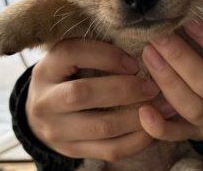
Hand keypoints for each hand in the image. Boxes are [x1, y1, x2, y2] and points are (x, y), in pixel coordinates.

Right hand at [25, 39, 171, 160]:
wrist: (42, 112)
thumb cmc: (66, 76)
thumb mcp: (71, 58)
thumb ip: (96, 52)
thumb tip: (141, 52)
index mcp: (46, 69)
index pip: (72, 53)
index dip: (106, 56)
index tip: (133, 62)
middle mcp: (45, 101)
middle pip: (83, 94)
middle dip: (124, 89)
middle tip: (152, 86)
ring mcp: (56, 130)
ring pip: (101, 126)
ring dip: (136, 116)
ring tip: (160, 106)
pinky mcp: (72, 151)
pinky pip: (110, 150)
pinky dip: (136, 139)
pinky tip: (151, 127)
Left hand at [139, 19, 202, 141]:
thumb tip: (187, 14)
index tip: (190, 22)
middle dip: (180, 58)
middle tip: (158, 36)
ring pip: (192, 109)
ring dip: (168, 81)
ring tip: (148, 54)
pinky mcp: (195, 136)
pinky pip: (177, 136)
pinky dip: (160, 127)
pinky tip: (143, 109)